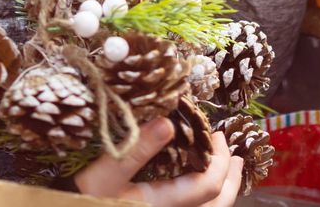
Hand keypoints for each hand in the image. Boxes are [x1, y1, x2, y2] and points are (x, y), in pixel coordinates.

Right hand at [76, 122, 241, 204]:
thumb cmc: (84, 199)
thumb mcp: (105, 173)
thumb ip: (137, 149)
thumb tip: (168, 121)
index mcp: (162, 206)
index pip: (207, 186)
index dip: (219, 159)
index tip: (218, 133)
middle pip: (216, 206)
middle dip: (231, 178)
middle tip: (235, 153)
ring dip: (223, 189)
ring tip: (228, 166)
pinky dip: (205, 196)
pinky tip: (199, 181)